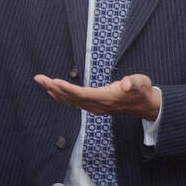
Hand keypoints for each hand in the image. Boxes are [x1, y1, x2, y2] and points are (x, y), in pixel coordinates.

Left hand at [33, 73, 160, 120]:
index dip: (67, 89)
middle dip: (54, 88)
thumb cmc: (142, 91)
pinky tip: (54, 91)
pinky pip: (74, 102)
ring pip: (70, 101)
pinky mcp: (94, 105)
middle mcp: (97, 105)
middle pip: (71, 98)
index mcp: (106, 99)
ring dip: (54, 92)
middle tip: (39, 78)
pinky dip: (62, 96)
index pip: (82, 94)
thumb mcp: (141, 83)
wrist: (145, 105)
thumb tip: (126, 83)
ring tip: (42, 82)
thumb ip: (134, 83)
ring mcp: (95, 107)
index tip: (53, 81)